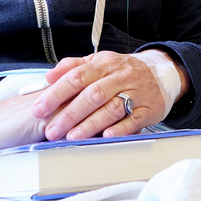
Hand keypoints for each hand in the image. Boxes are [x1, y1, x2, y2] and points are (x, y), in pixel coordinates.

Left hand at [31, 51, 182, 139]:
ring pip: (112, 108)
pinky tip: (106, 136)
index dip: (56, 94)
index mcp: (104, 64)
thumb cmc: (121, 72)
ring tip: (72, 137)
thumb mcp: (98, 62)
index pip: (76, 77)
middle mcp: (120, 76)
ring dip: (90, 124)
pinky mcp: (149, 109)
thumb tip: (49, 76)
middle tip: (52, 130)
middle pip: (93, 95)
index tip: (39, 109)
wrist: (161, 74)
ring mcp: (136, 92)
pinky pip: (134, 119)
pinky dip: (120, 128)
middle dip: (69, 114)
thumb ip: (73, 67)